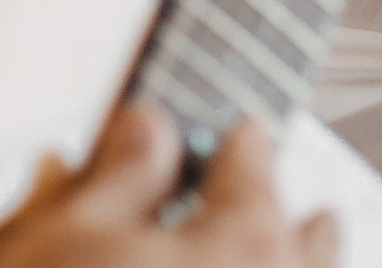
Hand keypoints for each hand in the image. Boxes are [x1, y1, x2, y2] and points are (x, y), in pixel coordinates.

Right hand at [0, 107, 337, 267]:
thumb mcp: (70, 237)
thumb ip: (124, 177)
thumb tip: (153, 127)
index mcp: (246, 246)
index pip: (253, 175)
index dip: (246, 146)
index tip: (247, 130)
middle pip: (307, 247)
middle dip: (300, 220)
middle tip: (296, 201)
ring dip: (311, 266)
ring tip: (312, 246)